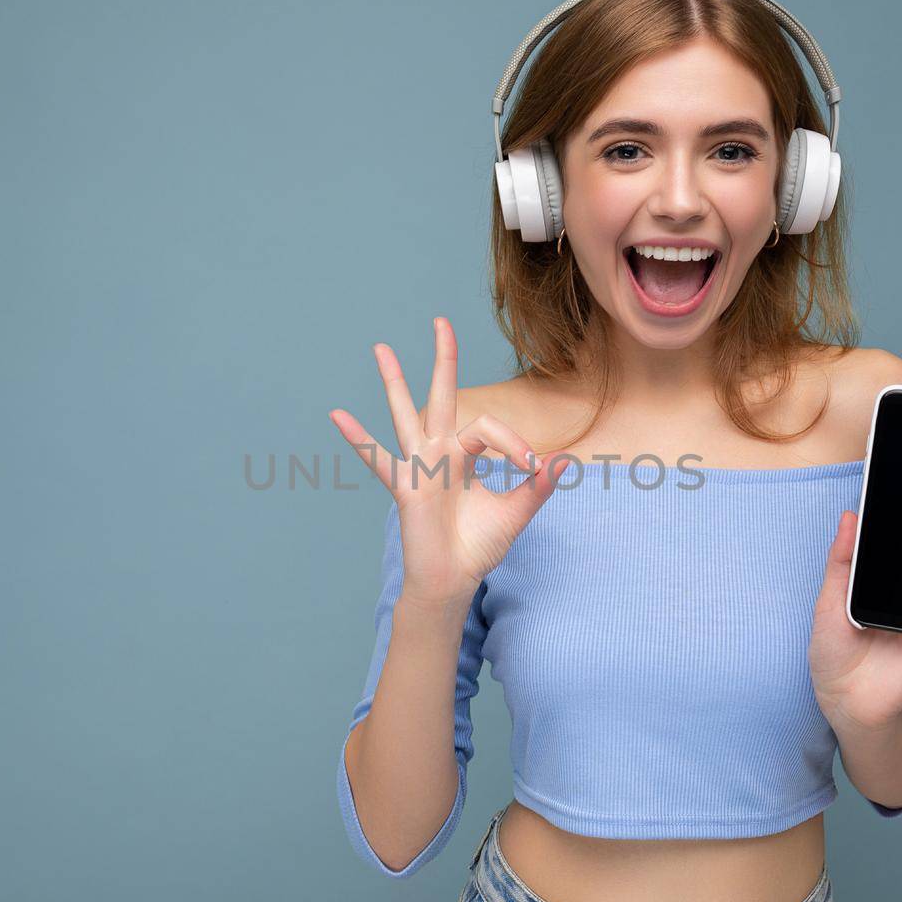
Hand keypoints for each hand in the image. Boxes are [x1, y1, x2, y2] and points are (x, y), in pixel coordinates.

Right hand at [328, 316, 574, 605]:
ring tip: (382, 347)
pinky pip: (378, 459)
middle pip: (441, 395)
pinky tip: (338, 415)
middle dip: (443, 358)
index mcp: (466, 453)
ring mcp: (419, 466)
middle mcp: (440, 452)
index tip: (533, 468)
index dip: (513, 443)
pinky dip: (358, 438)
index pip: (488, 427)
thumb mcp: (515, 513)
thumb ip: (536, 488)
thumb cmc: (479, 545)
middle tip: (441, 321)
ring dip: (394, 381)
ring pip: (405, 413)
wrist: (453, 580)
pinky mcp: (405, 487)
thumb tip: (563, 461)